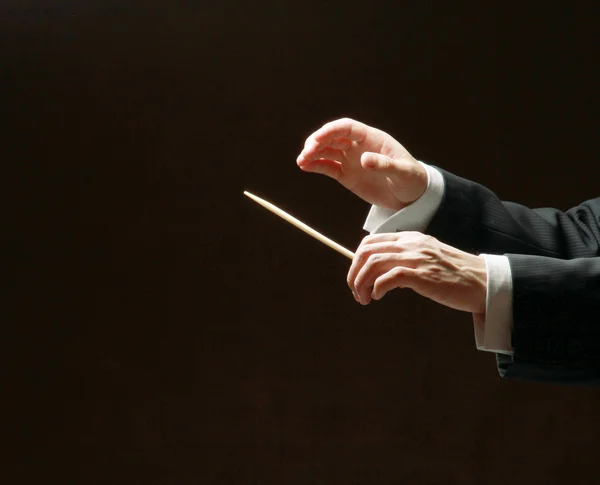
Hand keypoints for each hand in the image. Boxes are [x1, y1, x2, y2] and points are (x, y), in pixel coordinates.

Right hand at [296, 118, 427, 210]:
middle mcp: (358, 146)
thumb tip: (363, 159)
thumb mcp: (403, 172)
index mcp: (372, 138)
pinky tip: (305, 167)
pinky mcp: (347, 175)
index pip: (347, 128)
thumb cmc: (411, 179)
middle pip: (333, 138)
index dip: (331, 130)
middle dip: (318, 142)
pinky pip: (328, 168)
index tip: (318, 138)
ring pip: (327, 152)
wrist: (411, 196)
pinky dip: (316, 166)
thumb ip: (384, 165)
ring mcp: (351, 160)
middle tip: (307, 152)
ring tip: (301, 161)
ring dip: (313, 154)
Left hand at [347, 232, 486, 313]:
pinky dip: (377, 288)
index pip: (371, 242)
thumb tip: (381, 274)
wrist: (484, 282)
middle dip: (354, 273)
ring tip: (363, 299)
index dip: (357, 260)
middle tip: (355, 292)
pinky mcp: (422, 275)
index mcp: (410, 238)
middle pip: (367, 251)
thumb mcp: (427, 258)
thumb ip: (406, 260)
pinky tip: (378, 297)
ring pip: (374, 263)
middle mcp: (411, 244)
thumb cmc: (456, 275)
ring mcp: (417, 258)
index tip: (356, 278)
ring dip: (362, 283)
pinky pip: (389, 278)